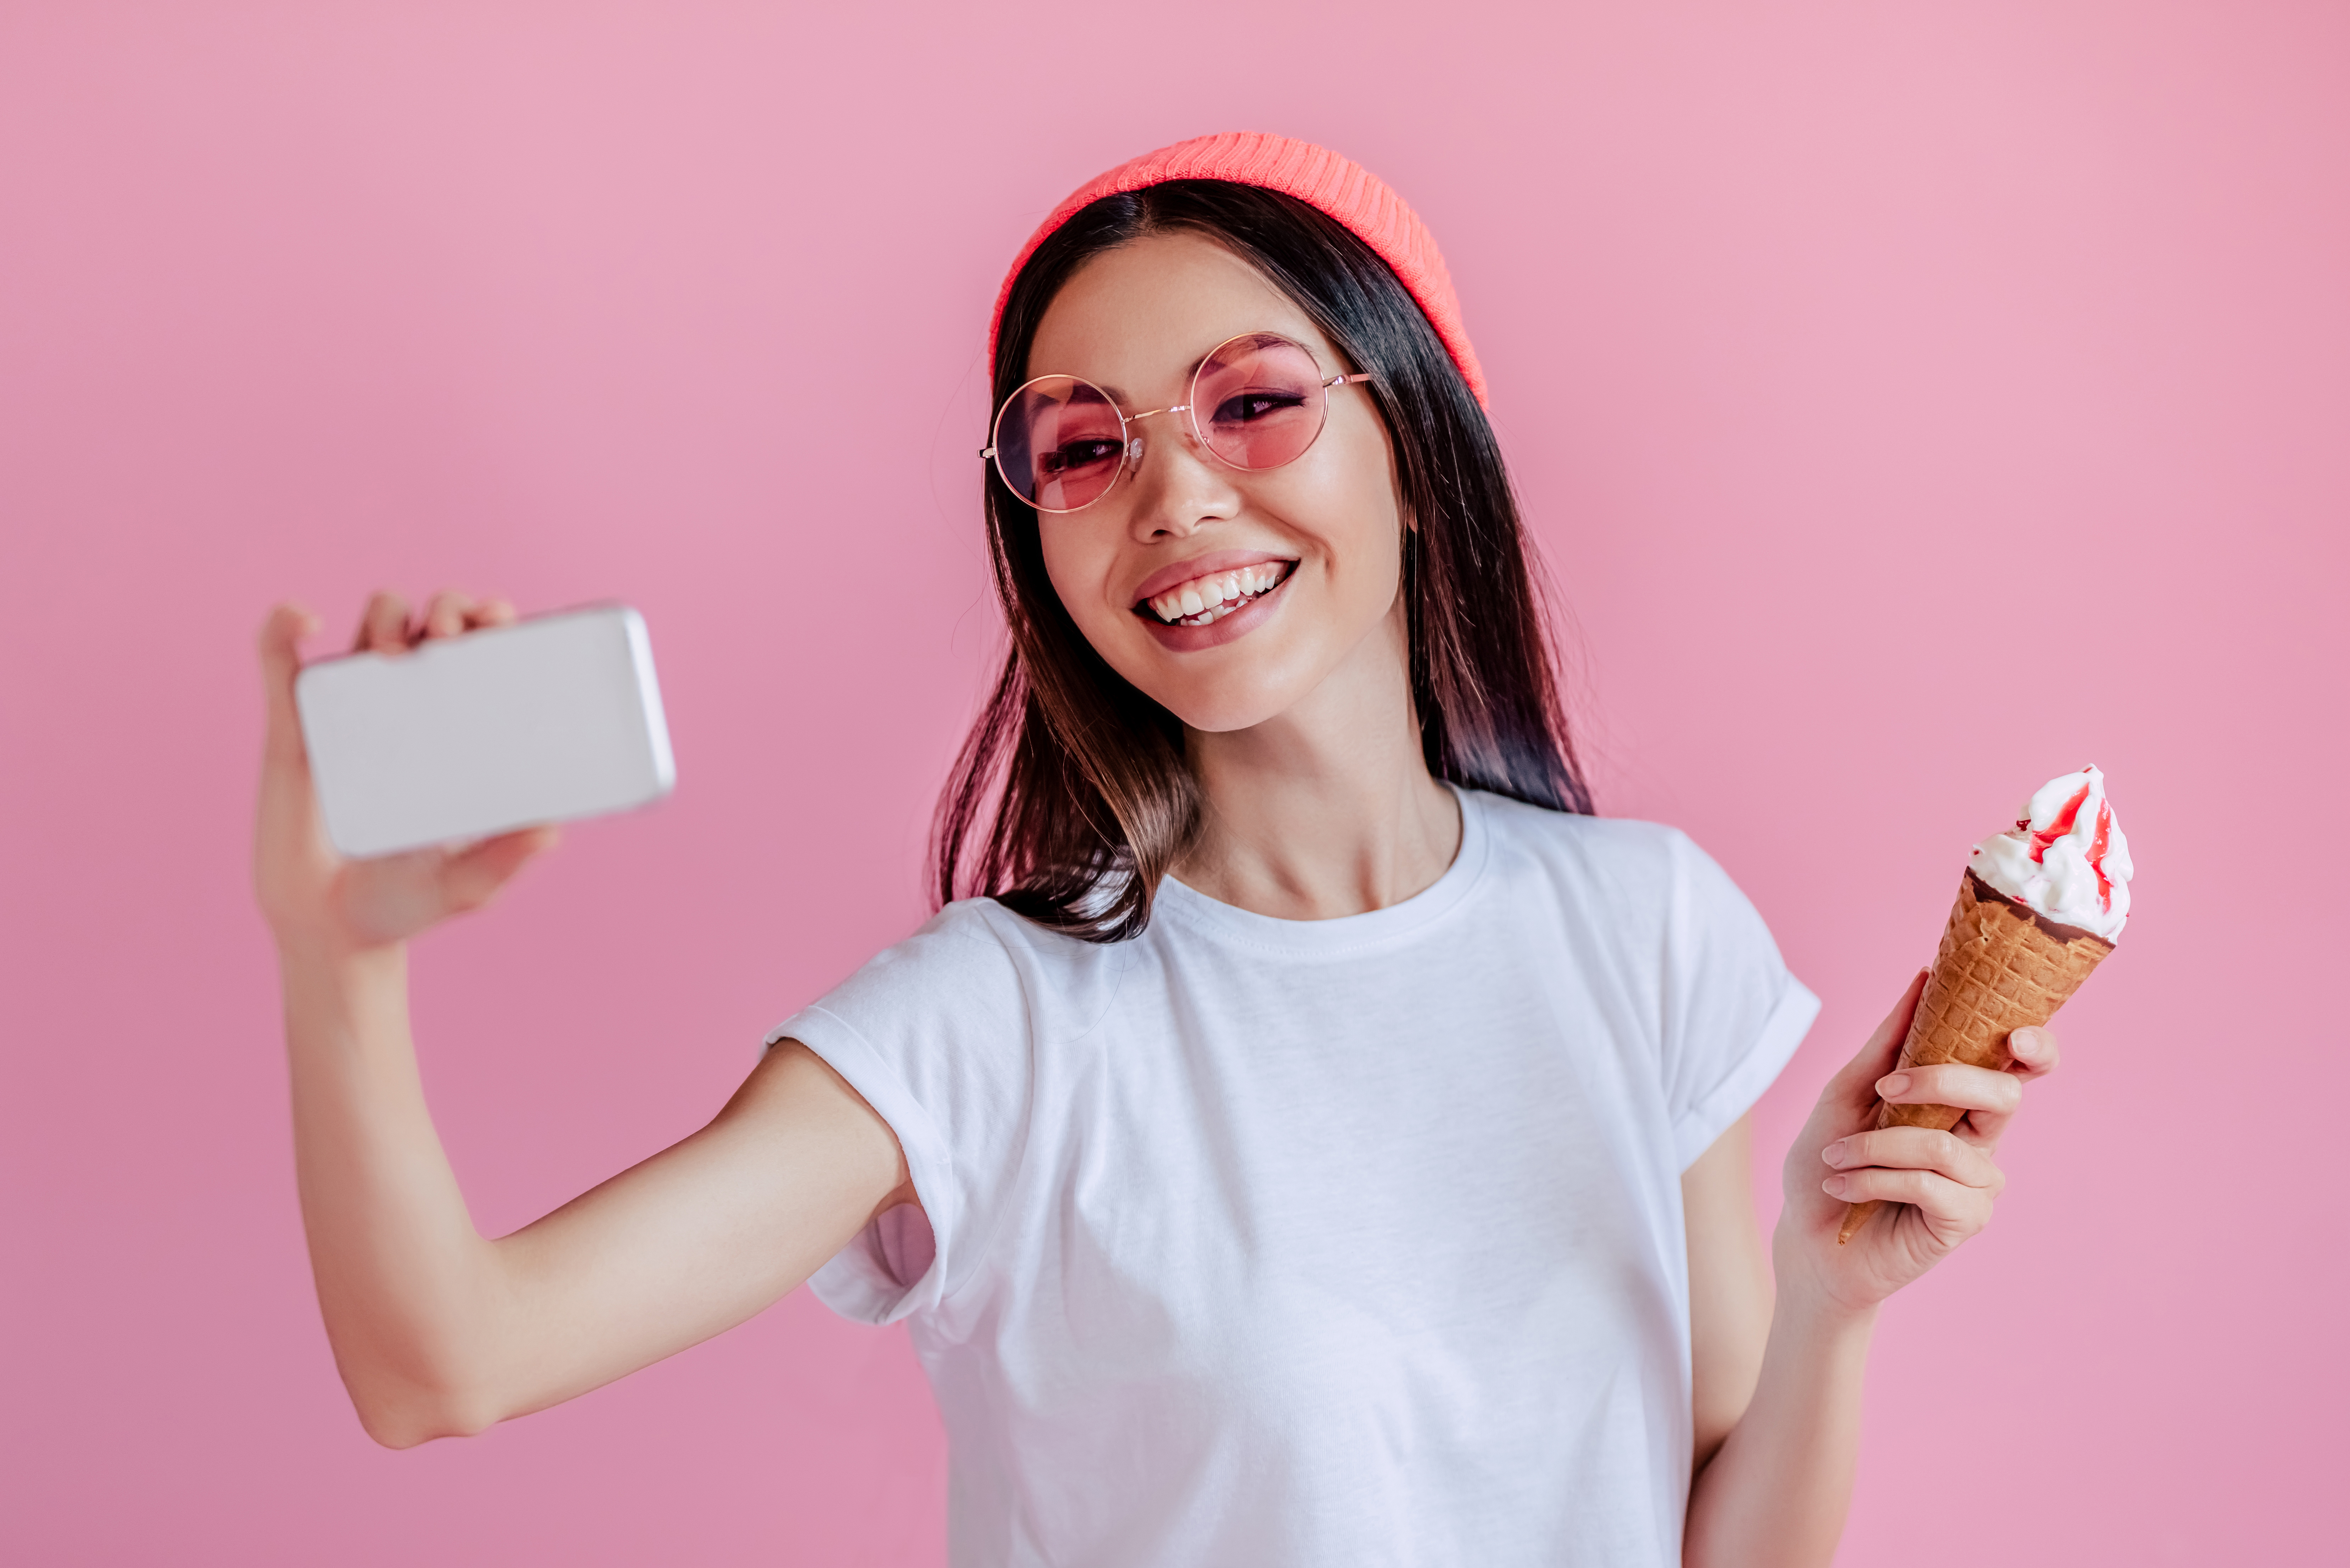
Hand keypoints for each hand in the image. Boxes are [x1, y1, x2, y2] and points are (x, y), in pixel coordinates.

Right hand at [254, 590, 557, 955]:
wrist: (334, 931)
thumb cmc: (406, 902)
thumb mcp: (467, 884)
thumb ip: (505, 859)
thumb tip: (552, 831)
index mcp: (457, 732)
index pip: (481, 652)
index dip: (491, 620)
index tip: (502, 623)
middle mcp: (409, 711)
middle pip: (429, 623)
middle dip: (448, 609)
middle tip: (454, 640)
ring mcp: (352, 713)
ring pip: (371, 624)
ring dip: (387, 613)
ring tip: (397, 651)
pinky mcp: (294, 728)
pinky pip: (279, 658)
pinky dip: (282, 625)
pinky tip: (306, 622)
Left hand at [1773, 970, 2060, 1314]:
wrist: (1807, 1236)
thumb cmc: (1828, 1162)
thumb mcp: (1846, 1093)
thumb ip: (1887, 1044)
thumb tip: (1922, 980)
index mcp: (1959, 1101)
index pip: (2020, 1067)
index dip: (2036, 1047)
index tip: (2016, 1032)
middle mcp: (1979, 1138)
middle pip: (2002, 1093)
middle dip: (1943, 1080)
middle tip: (1884, 1087)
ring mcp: (1978, 1182)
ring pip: (1945, 1144)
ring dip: (1876, 1145)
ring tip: (1837, 1158)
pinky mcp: (1965, 1220)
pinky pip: (1927, 1183)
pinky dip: (1874, 1178)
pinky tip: (1844, 1188)